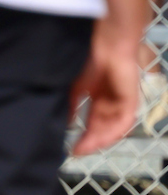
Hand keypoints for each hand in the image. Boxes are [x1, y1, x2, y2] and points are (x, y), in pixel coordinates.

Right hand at [68, 25, 141, 155]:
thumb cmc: (89, 58)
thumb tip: (65, 123)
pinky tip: (101, 138)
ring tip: (85, 146)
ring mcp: (121, 101)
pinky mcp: (130, 100)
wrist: (107, 43)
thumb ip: (72, 104)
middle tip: (76, 151)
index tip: (70, 148)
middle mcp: (111, 102)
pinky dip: (113, 131)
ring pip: (113, 127)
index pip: (93, 122)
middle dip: (91, 141)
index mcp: (98, 97)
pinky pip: (123, 121)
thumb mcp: (75, 85)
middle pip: (103, 128)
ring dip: (100, 139)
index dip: (83, 136)